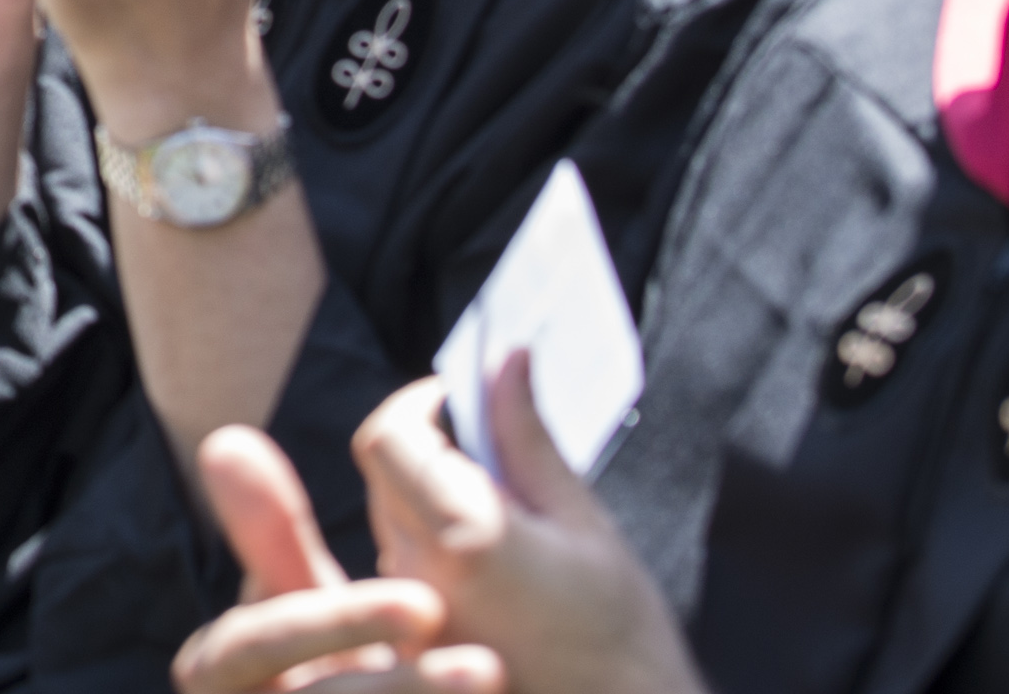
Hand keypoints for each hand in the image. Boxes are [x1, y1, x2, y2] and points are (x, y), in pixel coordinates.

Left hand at [171, 366, 707, 693]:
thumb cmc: (624, 634)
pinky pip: (404, 570)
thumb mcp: (585, 523)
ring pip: (390, 521)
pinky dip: (432, 543)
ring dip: (428, 493)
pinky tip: (492, 557)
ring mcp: (413, 620)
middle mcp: (420, 577)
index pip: (388, 437)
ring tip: (504, 504)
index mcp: (463, 536)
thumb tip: (508, 359)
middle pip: (384, 475)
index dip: (419, 403)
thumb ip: (529, 437)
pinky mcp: (415, 648)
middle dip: (427, 443)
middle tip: (490, 440)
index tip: (459, 393)